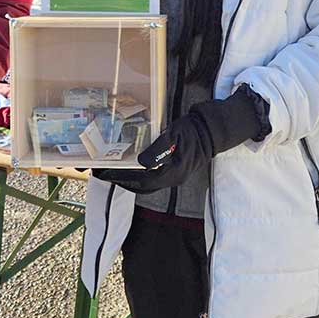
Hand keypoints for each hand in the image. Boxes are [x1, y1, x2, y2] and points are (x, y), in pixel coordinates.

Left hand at [95, 114, 210, 192]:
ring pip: (148, 185)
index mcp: (174, 172)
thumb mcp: (174, 135)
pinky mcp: (175, 172)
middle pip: (144, 187)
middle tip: (106, 175)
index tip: (108, 173)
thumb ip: (157, 149)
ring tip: (115, 173)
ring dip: (131, 180)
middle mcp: (174, 179)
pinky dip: (140, 176)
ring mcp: (175, 177)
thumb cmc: (192, 130)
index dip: (124, 178)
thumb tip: (141, 163)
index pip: (143, 181)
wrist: (211, 131)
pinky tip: (132, 169)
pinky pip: (154, 179)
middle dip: (124, 182)